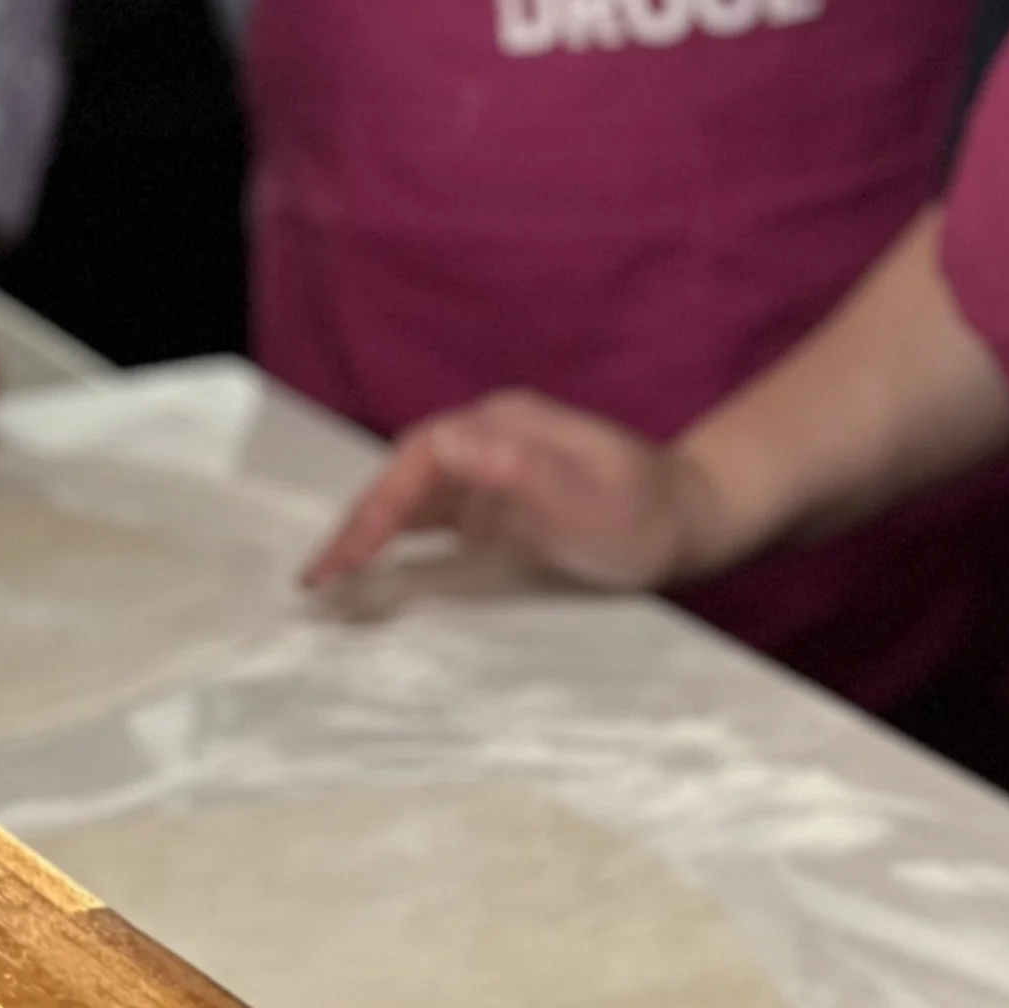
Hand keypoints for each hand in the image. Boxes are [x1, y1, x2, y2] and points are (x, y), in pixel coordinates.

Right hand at [302, 387, 720, 591]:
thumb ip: (520, 470)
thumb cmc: (642, 516)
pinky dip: (399, 542)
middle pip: (405, 474)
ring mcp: (493, 469)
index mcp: (504, 426)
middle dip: (359, 522)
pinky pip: (435, 518)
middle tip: (319, 580)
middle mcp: (491, 439)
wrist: (689, 522)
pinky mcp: (498, 502)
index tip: (347, 559)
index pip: (417, 458)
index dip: (376, 506)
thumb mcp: (586, 499)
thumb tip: (451, 443)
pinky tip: (374, 572)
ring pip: (413, 495)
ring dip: (371, 532)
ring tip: (330, 581)